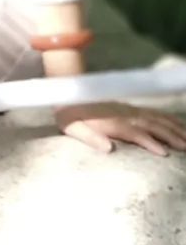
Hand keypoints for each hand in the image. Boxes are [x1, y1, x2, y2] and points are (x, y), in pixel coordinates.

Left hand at [54, 100, 185, 155]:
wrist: (69, 91)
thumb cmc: (69, 114)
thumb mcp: (73, 127)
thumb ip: (89, 137)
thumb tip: (108, 148)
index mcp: (112, 122)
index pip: (135, 132)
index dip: (149, 141)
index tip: (164, 153)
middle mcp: (124, 114)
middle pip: (151, 125)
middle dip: (170, 136)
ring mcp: (129, 110)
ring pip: (156, 118)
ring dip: (173, 127)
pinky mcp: (131, 108)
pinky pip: (154, 113)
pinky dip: (168, 118)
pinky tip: (179, 125)